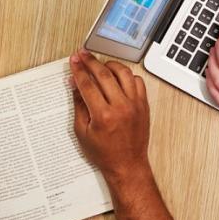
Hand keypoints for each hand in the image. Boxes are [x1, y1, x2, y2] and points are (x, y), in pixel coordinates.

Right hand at [70, 51, 150, 183]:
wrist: (127, 164)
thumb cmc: (104, 153)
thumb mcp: (82, 132)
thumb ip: (78, 105)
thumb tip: (75, 84)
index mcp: (103, 115)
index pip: (88, 84)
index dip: (79, 70)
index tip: (74, 61)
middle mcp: (121, 107)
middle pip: (104, 74)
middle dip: (91, 62)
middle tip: (83, 55)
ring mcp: (135, 105)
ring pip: (123, 73)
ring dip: (110, 65)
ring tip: (100, 64)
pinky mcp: (143, 105)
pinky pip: (138, 82)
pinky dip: (127, 75)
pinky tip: (118, 76)